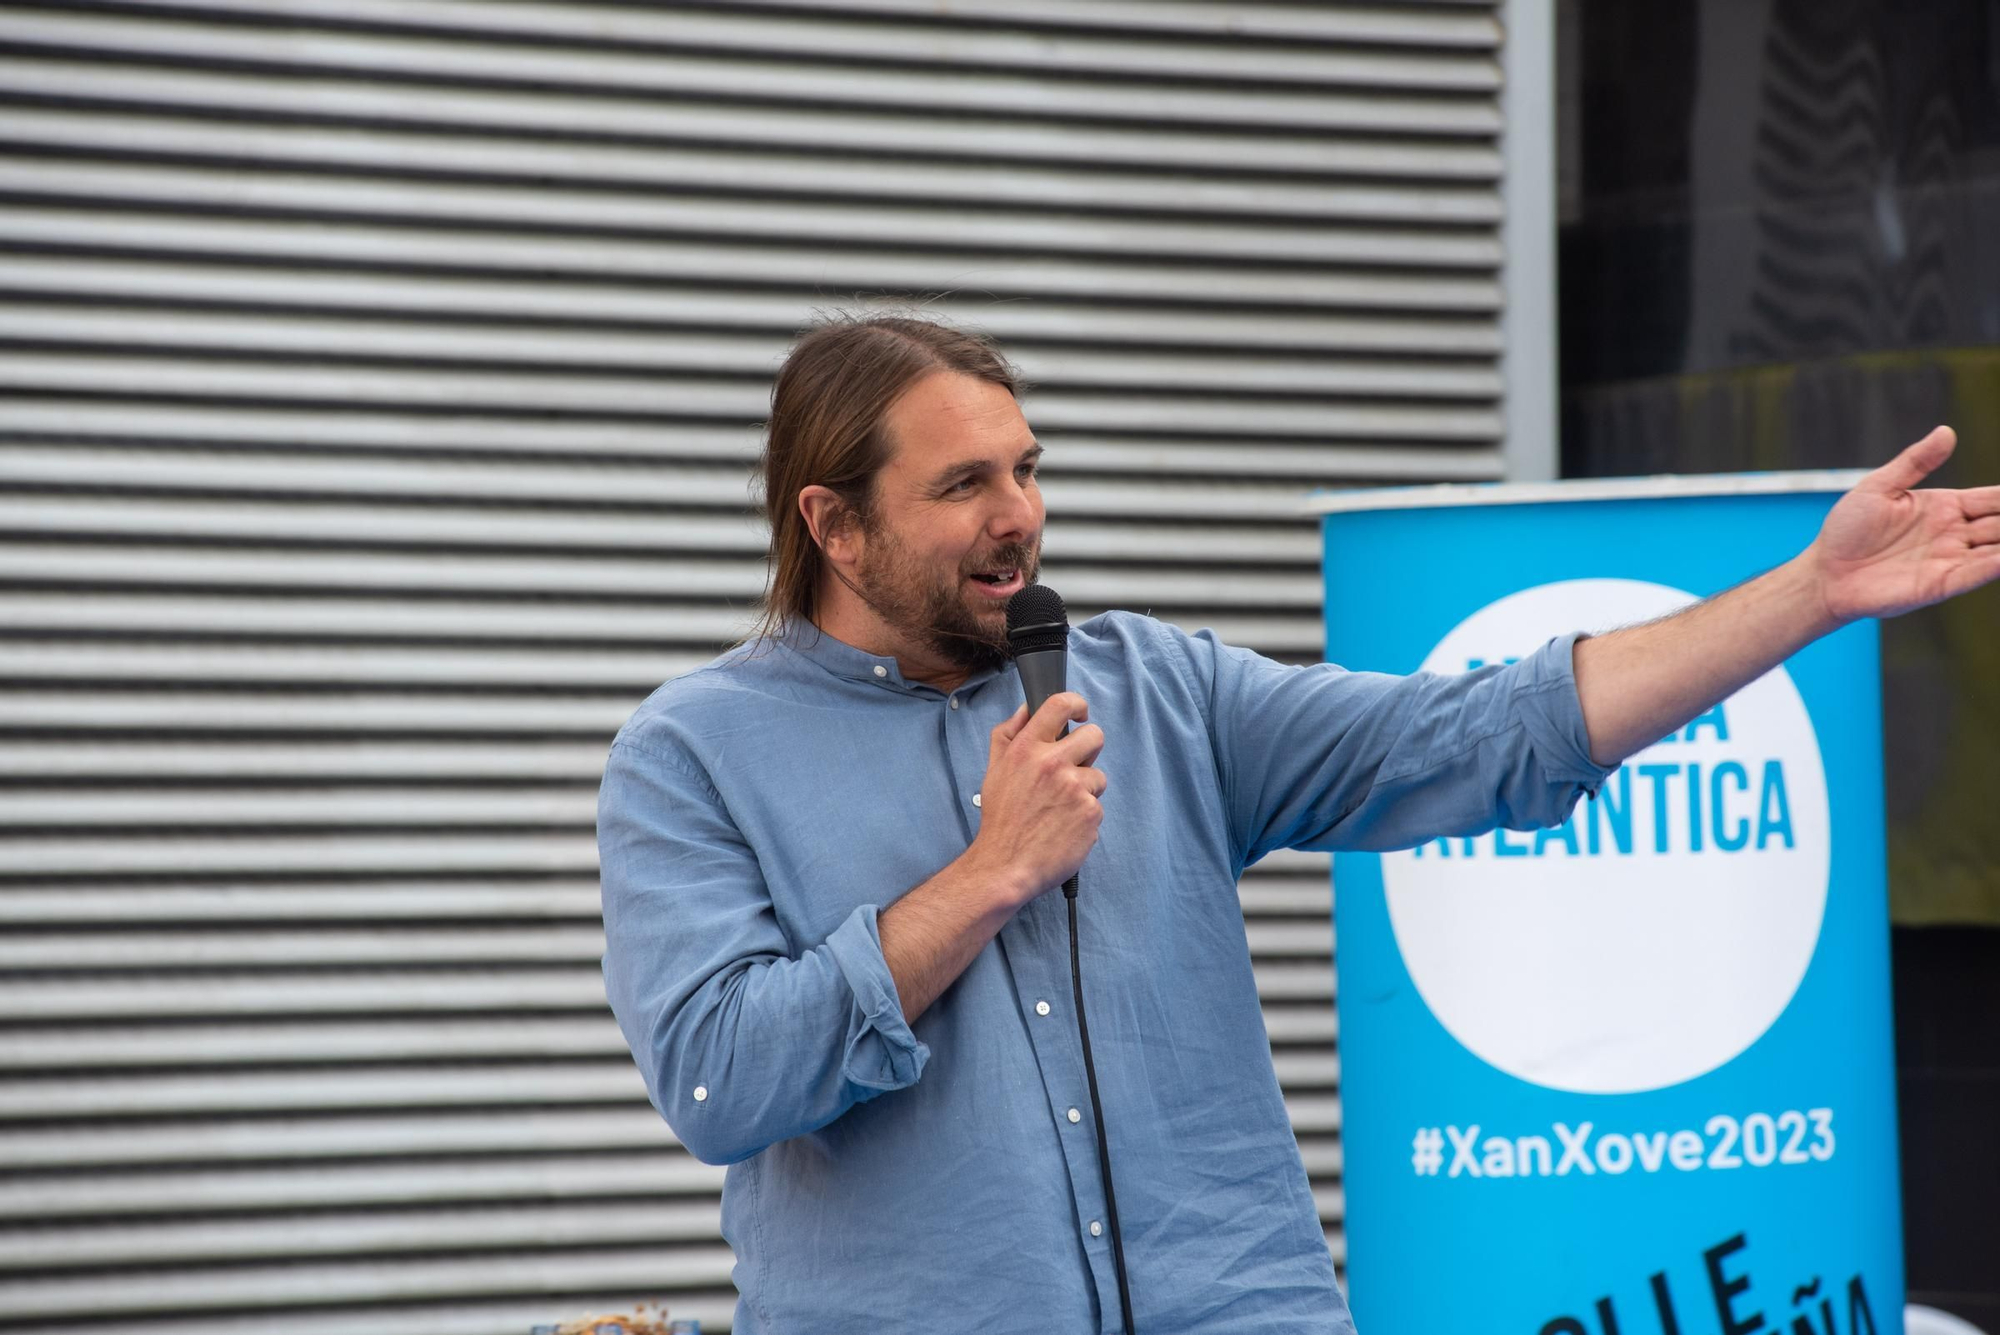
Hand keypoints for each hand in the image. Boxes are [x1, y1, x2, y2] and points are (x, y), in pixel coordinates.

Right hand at [967, 693, 1106, 903]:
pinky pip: (1096, 805)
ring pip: (1098, 776)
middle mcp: (1052, 763)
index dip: (1077, 704)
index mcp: (1027, 748)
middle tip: (1075, 766)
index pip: (1060, 705)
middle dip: (1089, 749)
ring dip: (1085, 789)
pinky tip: (1064, 826)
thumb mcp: (994, 770)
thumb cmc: (1000, 819)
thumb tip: (1026, 710)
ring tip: (1060, 808)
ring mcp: (1075, 788)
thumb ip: (1008, 735)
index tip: (1080, 714)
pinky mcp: (1090, 813)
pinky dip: (1084, 816)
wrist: (1005, 865)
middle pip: (1094, 735)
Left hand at [1811, 426, 1999, 623]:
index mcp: (1945, 507)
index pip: (1995, 499)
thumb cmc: (1847, 530)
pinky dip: (1995, 565)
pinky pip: (1975, 573)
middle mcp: (1954, 534)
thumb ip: (1915, 462)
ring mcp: (1949, 559)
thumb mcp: (1880, 487)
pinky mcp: (1939, 584)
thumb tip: (1946, 431)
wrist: (1824, 572)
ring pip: (1998, 549)